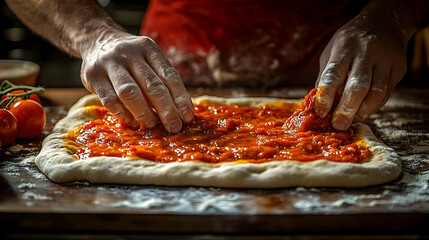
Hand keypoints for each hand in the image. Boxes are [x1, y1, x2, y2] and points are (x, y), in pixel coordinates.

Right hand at [80, 32, 193, 132]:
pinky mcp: (92, 76)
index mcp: (148, 48)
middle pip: (152, 85)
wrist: (97, 40)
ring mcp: (109, 63)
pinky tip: (132, 120)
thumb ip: (161, 80)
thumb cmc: (131, 58)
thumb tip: (180, 112)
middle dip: (166, 110)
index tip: (188, 117)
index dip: (181, 98)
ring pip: (130, 92)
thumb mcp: (148, 59)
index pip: (169, 75)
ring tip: (153, 125)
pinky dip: (124, 114)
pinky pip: (110, 100)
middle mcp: (129, 53)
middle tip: (174, 127)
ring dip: (144, 113)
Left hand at [315, 12, 408, 130]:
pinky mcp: (398, 68)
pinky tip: (364, 112)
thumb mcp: (331, 52)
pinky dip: (374, 106)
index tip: (320, 113)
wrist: (384, 22)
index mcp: (344, 47)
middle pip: (358, 86)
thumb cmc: (349, 42)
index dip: (326, 96)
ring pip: (376, 92)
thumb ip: (325, 76)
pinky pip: (386, 93)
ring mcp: (385, 59)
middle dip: (347, 109)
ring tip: (351, 122)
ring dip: (362, 112)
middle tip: (338, 125)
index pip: (333, 74)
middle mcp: (366, 52)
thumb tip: (316, 104)